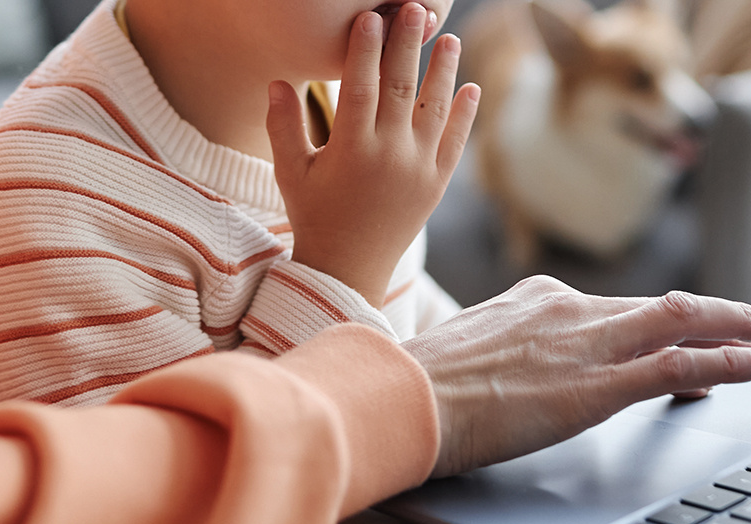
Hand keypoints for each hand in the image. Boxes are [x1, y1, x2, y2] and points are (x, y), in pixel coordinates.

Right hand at [265, 4, 479, 307]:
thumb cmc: (314, 217)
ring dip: (445, 71)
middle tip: (416, 8)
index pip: (361, 87)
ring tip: (450, 38)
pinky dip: (465, 115)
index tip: (371, 17)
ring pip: (436, 110)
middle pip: (402, 88)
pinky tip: (471, 88)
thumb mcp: (291, 173)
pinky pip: (455, 143)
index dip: (366, 50)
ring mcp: (418, 171)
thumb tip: (278, 80)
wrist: (350, 270)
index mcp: (351, 151)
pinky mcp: (436, 186)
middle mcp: (390, 157)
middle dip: (410, 44)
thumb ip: (283, 126)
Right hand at [402, 276, 750, 477]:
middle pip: (666, 307)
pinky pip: (680, 366)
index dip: (668, 321)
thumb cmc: (418, 387)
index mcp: (539, 302)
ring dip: (741, 329)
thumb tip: (523, 374)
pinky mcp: (597, 385)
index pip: (622, 310)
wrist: (398, 398)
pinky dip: (729, 362)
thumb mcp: (468, 353)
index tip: (692, 326)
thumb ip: (507, 354)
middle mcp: (572, 311)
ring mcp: (588, 345)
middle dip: (724, 312)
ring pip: (685, 325)